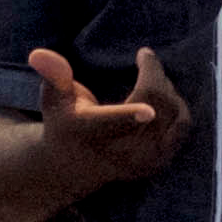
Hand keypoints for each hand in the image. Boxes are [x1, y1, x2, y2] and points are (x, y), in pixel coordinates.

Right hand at [28, 45, 190, 194]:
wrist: (73, 167)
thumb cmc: (63, 123)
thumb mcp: (54, 98)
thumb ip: (54, 75)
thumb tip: (39, 53)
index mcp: (91, 132)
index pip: (116, 120)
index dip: (134, 106)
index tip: (144, 66)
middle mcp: (120, 151)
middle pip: (156, 105)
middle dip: (155, 74)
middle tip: (144, 60)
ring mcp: (143, 160)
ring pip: (174, 114)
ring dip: (168, 90)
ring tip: (151, 80)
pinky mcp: (160, 162)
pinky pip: (183, 126)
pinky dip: (178, 106)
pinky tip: (163, 98)